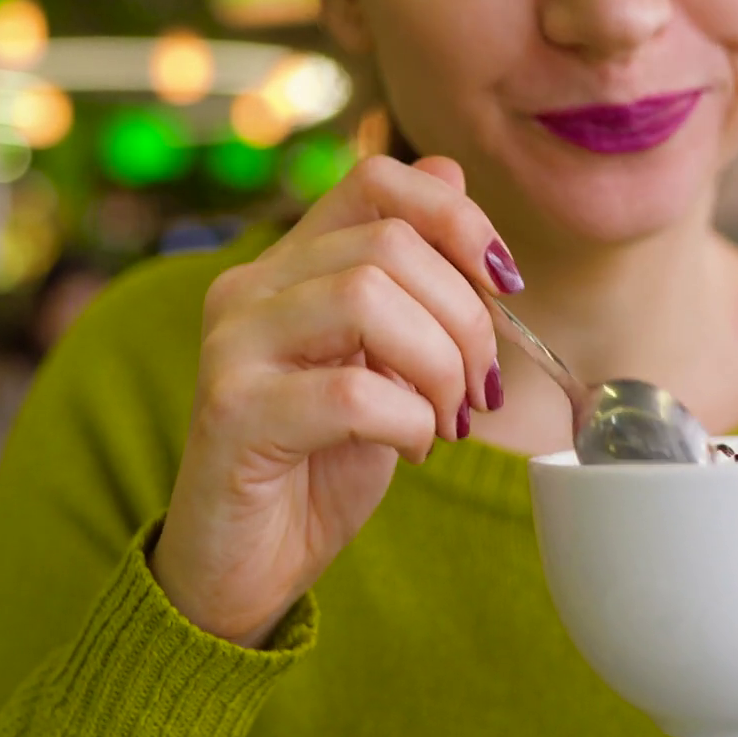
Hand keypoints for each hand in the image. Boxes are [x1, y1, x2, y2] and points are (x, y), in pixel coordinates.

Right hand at [150, 156, 516, 647]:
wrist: (245, 565)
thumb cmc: (319, 461)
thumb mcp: (384, 358)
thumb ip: (410, 276)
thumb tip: (449, 171)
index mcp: (289, 264)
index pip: (376, 178)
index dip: (457, 217)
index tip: (504, 283)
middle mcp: (249, 287)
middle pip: (390, 243)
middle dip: (466, 317)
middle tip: (478, 388)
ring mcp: (233, 344)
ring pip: (368, 299)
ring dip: (439, 366)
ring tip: (446, 419)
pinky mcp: (233, 411)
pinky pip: (352, 392)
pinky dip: (407, 422)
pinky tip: (411, 449)